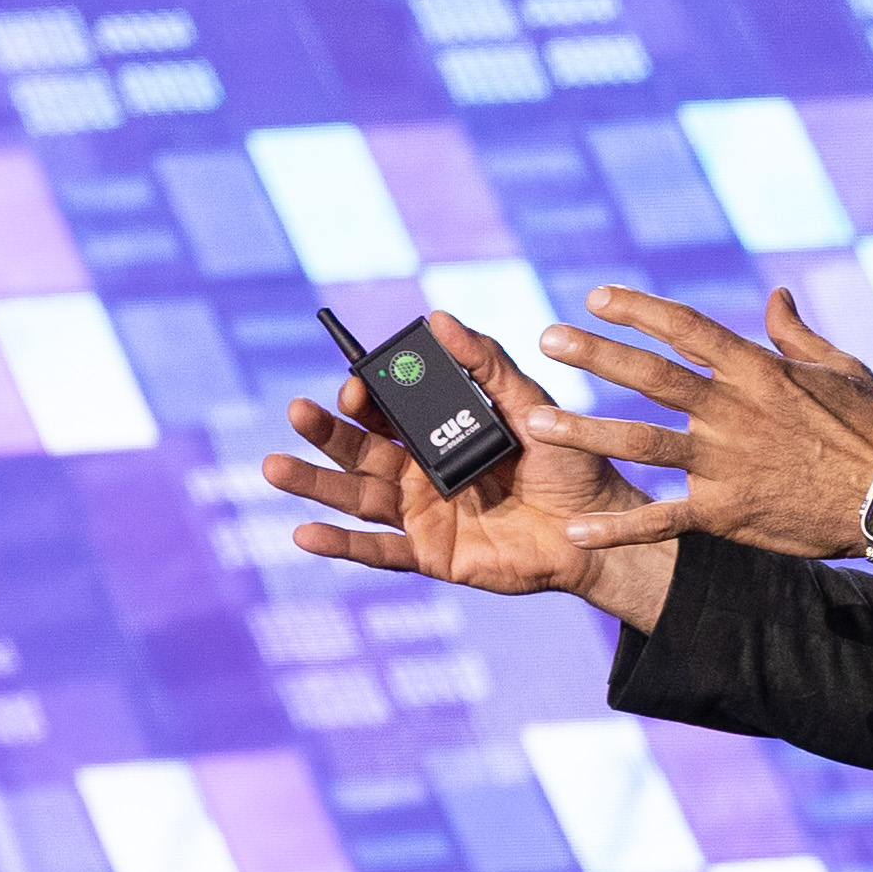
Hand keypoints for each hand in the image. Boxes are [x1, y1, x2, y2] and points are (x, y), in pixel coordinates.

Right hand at [258, 313, 674, 628]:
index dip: (364, 397)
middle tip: (297, 411)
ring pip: (356, 497)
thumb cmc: (569, 461)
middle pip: (359, 450)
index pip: (384, 411)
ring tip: (272, 467)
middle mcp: (420, 472)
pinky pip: (379, 551)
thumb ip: (487, 365)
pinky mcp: (431, 555)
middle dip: (325, 432)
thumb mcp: (528, 405)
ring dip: (313, 482)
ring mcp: (423, 515)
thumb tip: (439, 316)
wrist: (600, 526)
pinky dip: (341, 546)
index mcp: (438, 432)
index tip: (354, 385)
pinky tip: (303, 534)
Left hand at [525, 285, 872, 562]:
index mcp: (758, 370)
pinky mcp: (727, 511)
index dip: (639, 308)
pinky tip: (576, 531)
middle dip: (595, 353)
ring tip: (536, 424)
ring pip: (641, 441)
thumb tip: (777, 295)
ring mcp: (726, 462)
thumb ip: (796, 333)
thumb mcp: (841, 368)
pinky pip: (662, 518)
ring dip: (585, 430)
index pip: (687, 327)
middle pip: (651, 375)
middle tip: (548, 338)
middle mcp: (733, 410)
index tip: (596, 295)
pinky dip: (618, 527)